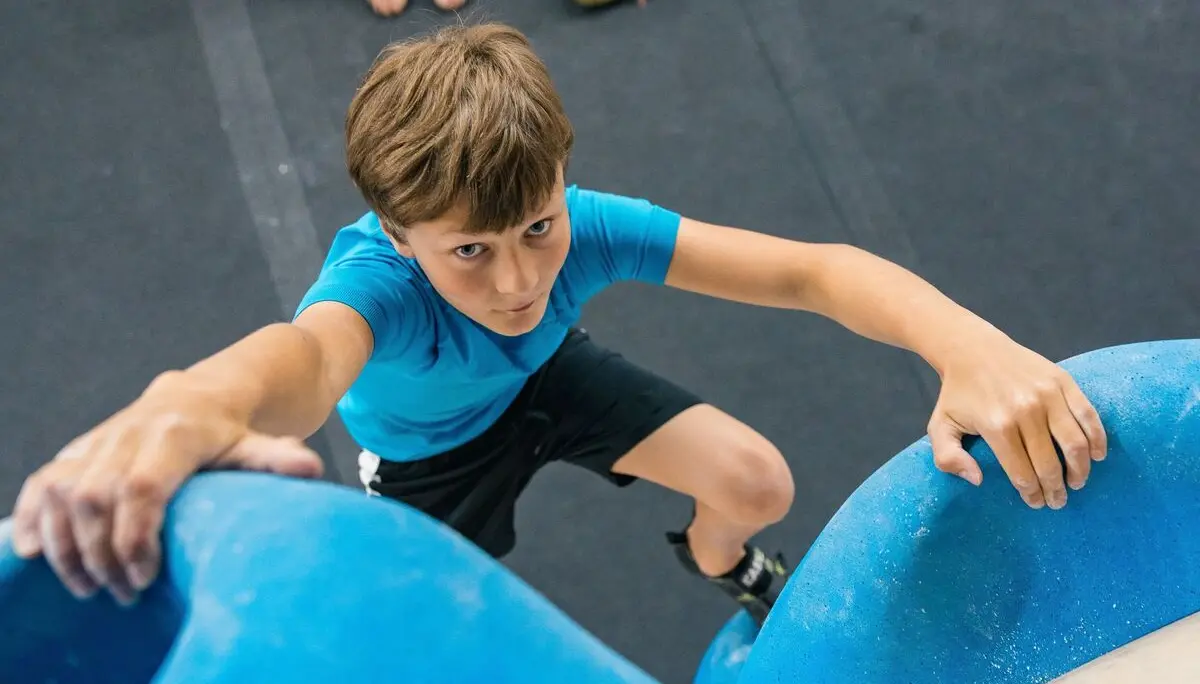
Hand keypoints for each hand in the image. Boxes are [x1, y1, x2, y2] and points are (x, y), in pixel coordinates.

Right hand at [9, 391, 322, 604]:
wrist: (198, 395)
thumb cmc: (230, 432)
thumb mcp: (255, 444)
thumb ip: (276, 458)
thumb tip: (312, 468)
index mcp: (175, 433)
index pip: (142, 488)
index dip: (137, 536)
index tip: (147, 576)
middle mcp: (129, 432)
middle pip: (95, 498)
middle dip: (102, 553)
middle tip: (125, 591)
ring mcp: (99, 440)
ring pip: (62, 493)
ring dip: (68, 547)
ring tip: (92, 587)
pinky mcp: (77, 450)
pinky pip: (42, 483)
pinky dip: (34, 518)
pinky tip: (36, 553)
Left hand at [926, 332, 1106, 508]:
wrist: (973, 350)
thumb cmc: (958, 393)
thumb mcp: (940, 425)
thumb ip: (948, 458)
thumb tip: (977, 480)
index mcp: (996, 425)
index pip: (1022, 472)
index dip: (1032, 494)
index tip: (1037, 503)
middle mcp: (1025, 410)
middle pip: (1050, 463)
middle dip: (1057, 489)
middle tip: (1059, 501)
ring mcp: (1048, 395)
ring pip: (1075, 443)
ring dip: (1081, 469)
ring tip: (1077, 482)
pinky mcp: (1063, 381)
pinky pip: (1088, 415)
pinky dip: (1097, 439)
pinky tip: (1097, 456)